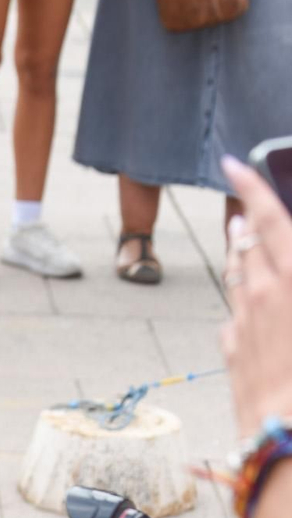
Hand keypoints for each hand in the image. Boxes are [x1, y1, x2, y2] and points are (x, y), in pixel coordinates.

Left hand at [220, 157, 291, 440]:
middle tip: (244, 205)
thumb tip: (274, 259)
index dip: (250, 188)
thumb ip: (291, 279)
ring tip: (238, 236)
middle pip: (249, 246)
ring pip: (236, 277)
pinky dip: (241, 299)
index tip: (233, 164)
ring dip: (238, 253)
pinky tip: (244, 301)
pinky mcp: (232, 353)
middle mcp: (262, 295)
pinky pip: (234, 314)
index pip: (268, 219)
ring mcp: (243, 324)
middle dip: (247, 222)